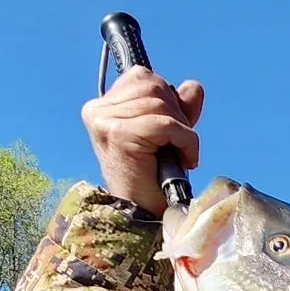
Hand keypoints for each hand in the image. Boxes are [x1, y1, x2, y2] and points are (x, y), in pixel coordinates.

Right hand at [81, 68, 203, 216]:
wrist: (143, 213)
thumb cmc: (154, 177)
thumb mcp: (169, 134)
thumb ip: (179, 108)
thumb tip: (193, 86)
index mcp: (102, 106)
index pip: (142, 77)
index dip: (168, 99)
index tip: (171, 129)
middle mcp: (97, 110)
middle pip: (154, 86)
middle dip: (177, 114)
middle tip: (177, 145)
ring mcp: (104, 121)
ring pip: (160, 103)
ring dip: (182, 130)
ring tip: (177, 154)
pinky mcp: (118, 134)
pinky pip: (165, 124)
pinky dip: (185, 140)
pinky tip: (185, 160)